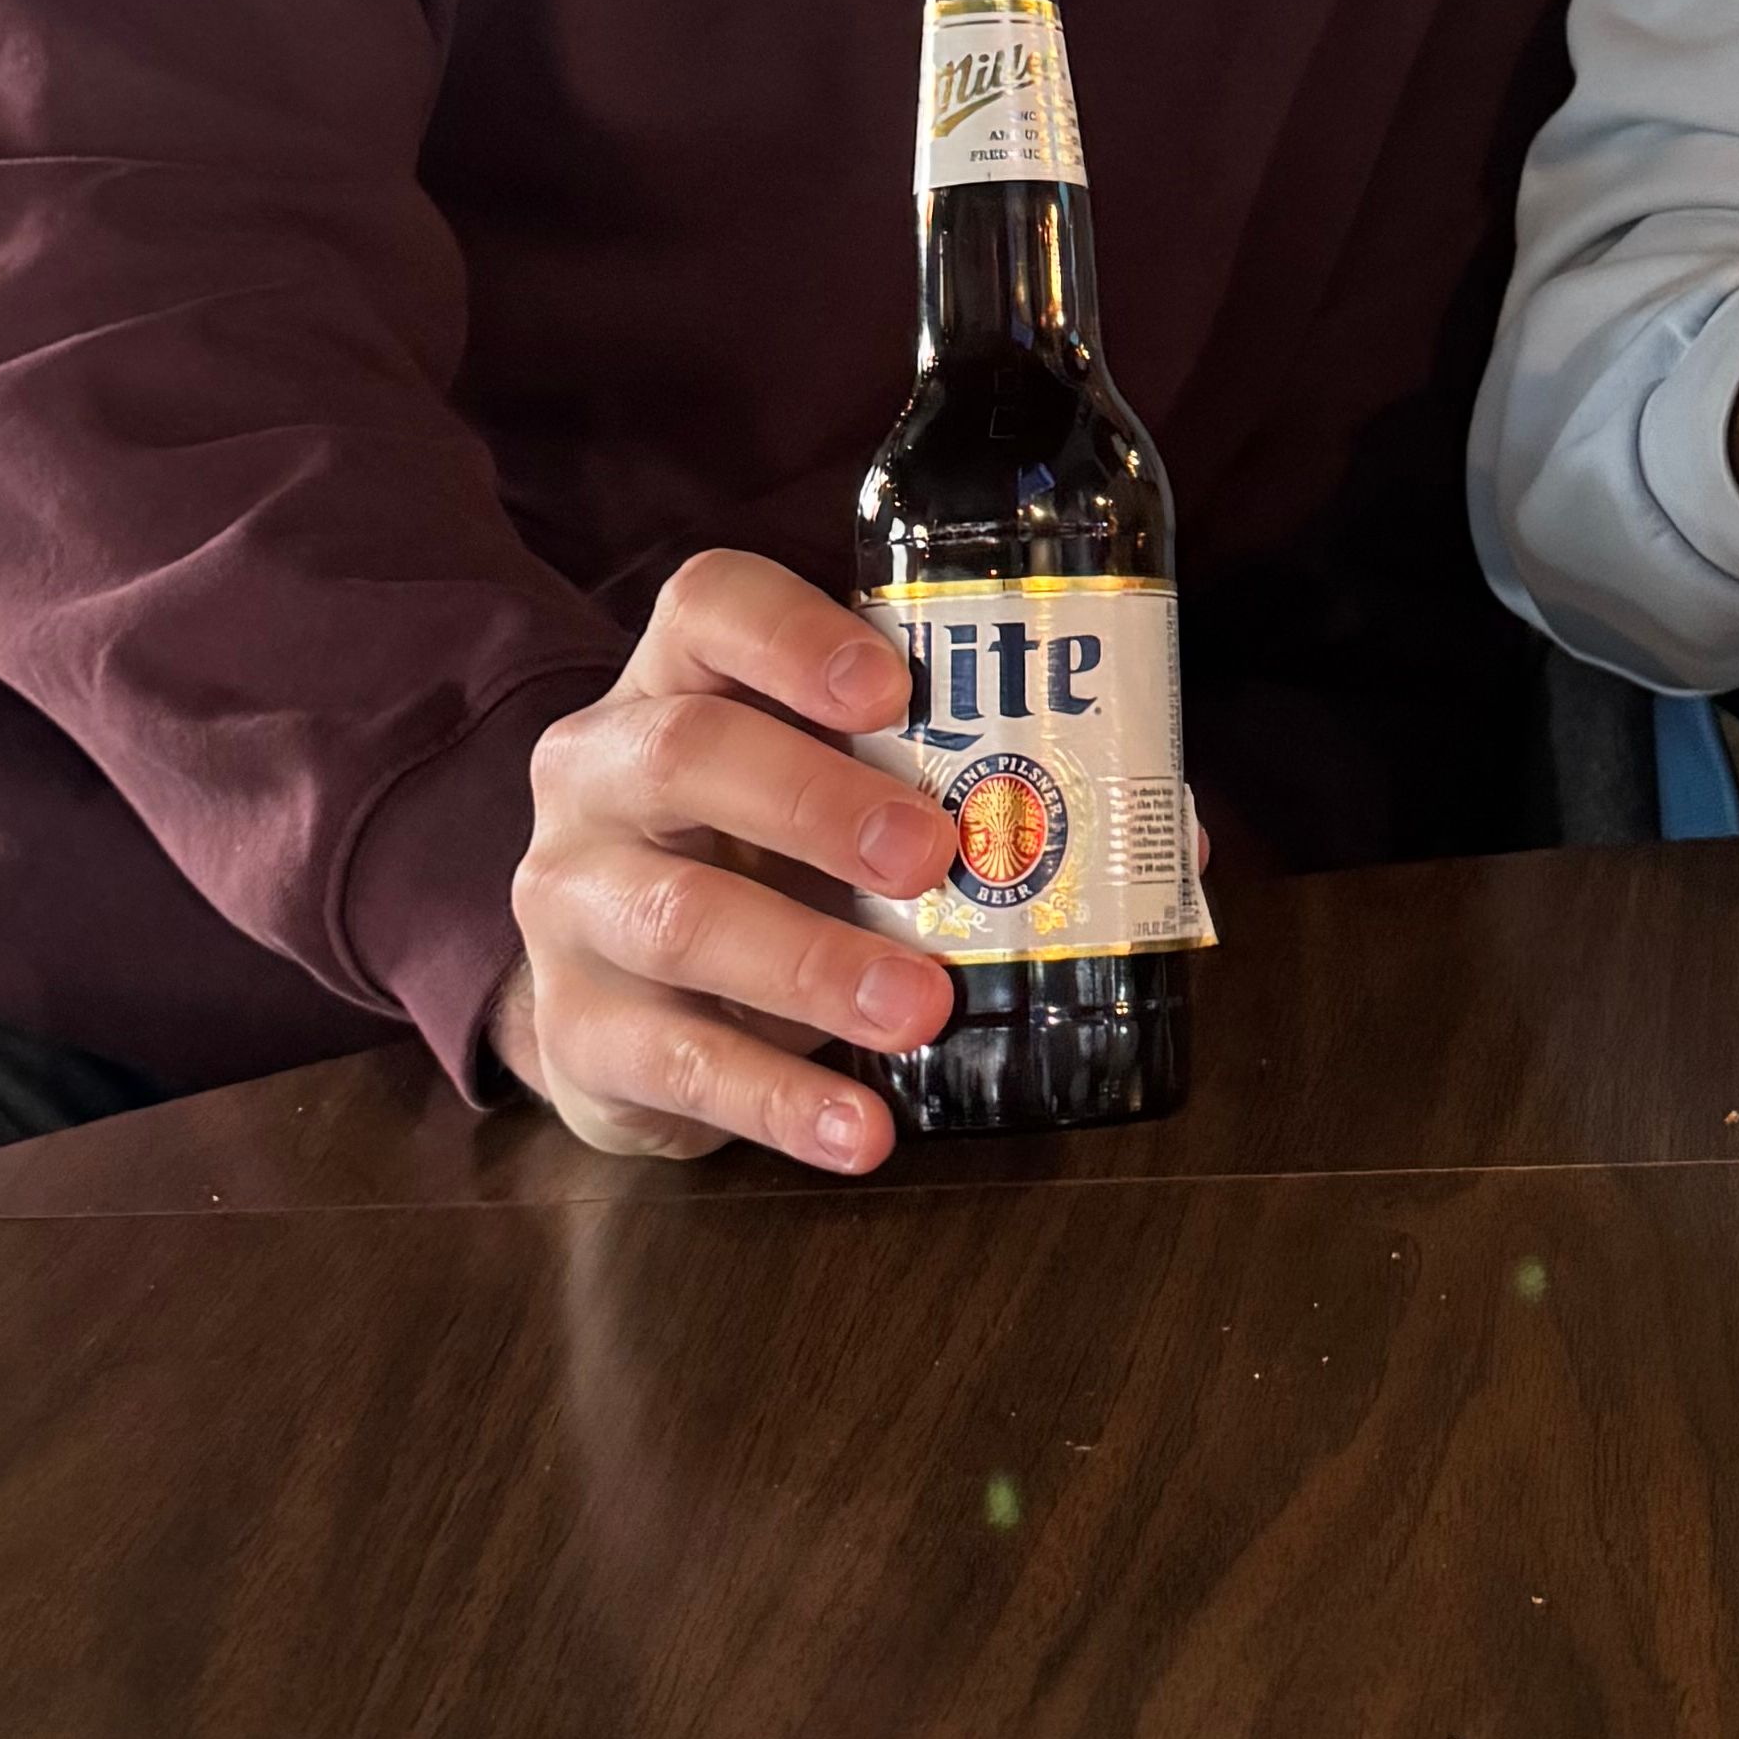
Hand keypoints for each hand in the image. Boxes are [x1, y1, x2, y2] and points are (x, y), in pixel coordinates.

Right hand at [493, 549, 953, 1173]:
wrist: (620, 1002)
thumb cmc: (763, 863)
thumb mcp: (838, 801)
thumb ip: (975, 793)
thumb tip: (1168, 833)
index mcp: (675, 682)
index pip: (708, 607)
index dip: (794, 636)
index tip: (894, 688)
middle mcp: (600, 772)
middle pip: (687, 754)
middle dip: (818, 802)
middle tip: (933, 855)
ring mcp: (571, 901)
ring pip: (676, 917)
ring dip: (811, 963)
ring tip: (920, 1007)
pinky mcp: (575, 1030)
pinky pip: (675, 1062)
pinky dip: (780, 1100)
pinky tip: (863, 1131)